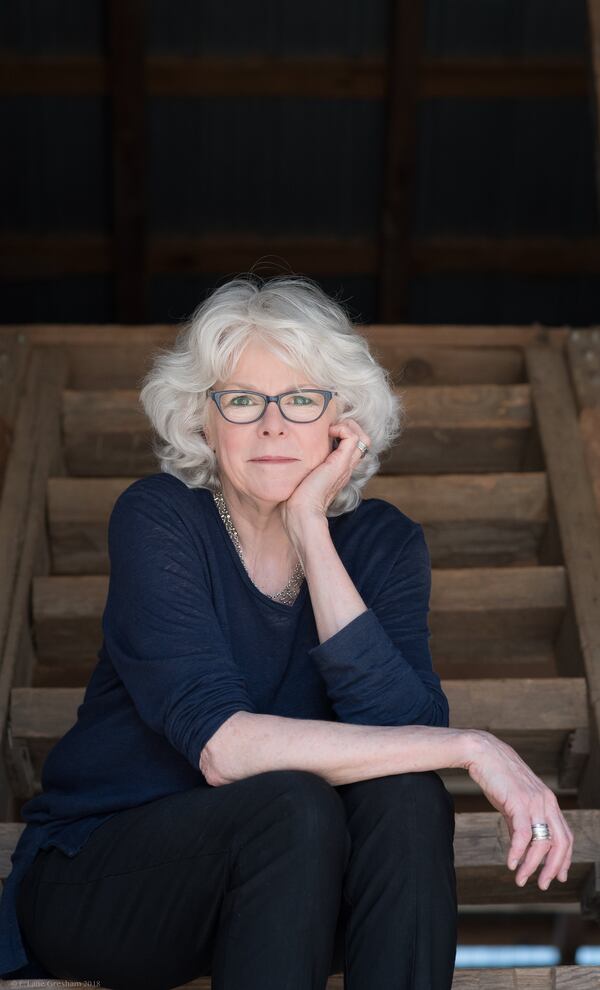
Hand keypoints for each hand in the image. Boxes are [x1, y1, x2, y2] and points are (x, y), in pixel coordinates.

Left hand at [279, 418, 370, 529]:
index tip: (324, 433)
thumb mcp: (299, 478)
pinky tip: (328, 433)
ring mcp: (345, 465)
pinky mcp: (340, 463)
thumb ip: (299, 468)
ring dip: (348, 426)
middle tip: (329, 428)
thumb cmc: (295, 501)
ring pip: (362, 437)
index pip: (352, 447)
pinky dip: (343, 429)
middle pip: (362, 441)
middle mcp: (345, 467)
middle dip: (348, 427)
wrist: (301, 513)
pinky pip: (353, 437)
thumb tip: (283, 458)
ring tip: (330, 430)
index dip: (342, 434)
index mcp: (337, 470)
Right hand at [466, 731, 573, 889]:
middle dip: (553, 868)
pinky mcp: (518, 801)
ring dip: (532, 865)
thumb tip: (521, 846)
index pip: (566, 836)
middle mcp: (547, 802)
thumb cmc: (497, 776)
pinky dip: (518, 852)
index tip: (558, 876)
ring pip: (542, 842)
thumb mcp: (514, 801)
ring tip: (520, 878)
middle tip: (542, 884)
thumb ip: (520, 822)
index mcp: (549, 802)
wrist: (482, 753)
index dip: (564, 859)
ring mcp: (534, 801)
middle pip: (561, 843)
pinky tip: (511, 863)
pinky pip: (523, 834)